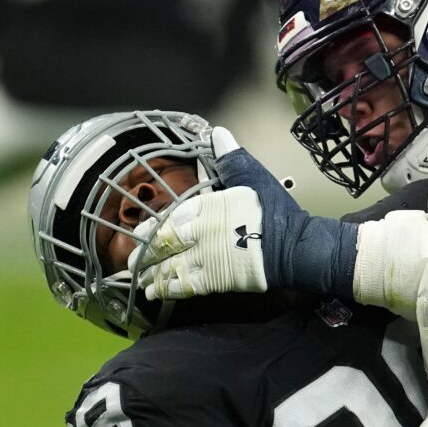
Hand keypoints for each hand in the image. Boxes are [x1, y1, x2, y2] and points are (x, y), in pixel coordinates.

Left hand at [131, 127, 358, 299]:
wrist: (294, 246)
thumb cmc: (275, 211)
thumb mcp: (253, 177)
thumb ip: (231, 158)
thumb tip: (217, 133)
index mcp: (207, 206)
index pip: (172, 216)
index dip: (154, 226)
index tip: (143, 230)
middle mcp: (201, 232)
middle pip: (164, 243)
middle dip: (146, 252)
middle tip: (133, 258)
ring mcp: (206, 258)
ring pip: (169, 267)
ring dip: (152, 274)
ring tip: (141, 278)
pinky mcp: (214, 280)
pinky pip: (184, 286)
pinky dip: (167, 289)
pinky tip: (155, 293)